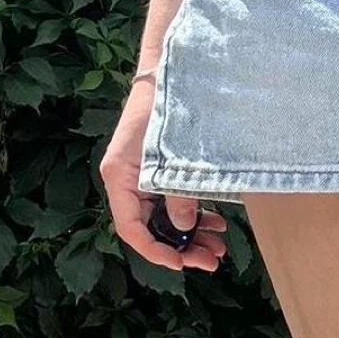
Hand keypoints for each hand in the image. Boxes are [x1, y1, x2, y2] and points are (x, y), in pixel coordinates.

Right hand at [98, 73, 226, 271]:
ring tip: (219, 245)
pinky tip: (216, 222)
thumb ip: (177, 191)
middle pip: (151, 228)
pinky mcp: (158, 170)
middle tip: (212, 260)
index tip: (181, 264)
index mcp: (119, 179)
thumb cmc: (163, 109)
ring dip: (191, 233)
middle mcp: (127, 182)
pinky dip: (193, 213)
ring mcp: (142, 177)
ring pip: (165, 217)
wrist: (167, 73)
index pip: (131, 229)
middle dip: (182, 246)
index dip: (156, 251)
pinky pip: (173, 201)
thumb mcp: (170, 155)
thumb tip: (182, 227)